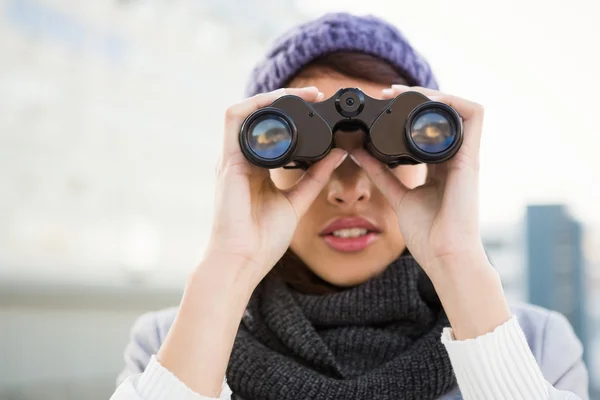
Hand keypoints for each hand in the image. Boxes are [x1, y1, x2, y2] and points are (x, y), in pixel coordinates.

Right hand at [205, 87, 346, 288]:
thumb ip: (314, 177)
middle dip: (286, 98)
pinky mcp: (228, 160)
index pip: (272, 130)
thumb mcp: (297, 201)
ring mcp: (232, 158)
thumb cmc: (264, 239)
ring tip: (301, 93)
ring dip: (272, 96)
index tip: (320, 106)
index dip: (293, 113)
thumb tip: (337, 154)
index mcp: (257, 168)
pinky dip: (255, 105)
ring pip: (245, 111)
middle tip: (315, 92)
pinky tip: (278, 101)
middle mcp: (242, 159)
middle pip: (259, 116)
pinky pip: (234, 119)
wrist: (244, 260)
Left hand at [352, 85, 510, 338]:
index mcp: (438, 166)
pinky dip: (452, 101)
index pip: (427, 128)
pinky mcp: (471, 157)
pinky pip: (474, 116)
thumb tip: (358, 152)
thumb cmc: (428, 233)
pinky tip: (426, 99)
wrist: (445, 255)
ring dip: (431, 93)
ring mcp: (465, 156)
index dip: (407, 110)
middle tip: (386, 92)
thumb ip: (381, 174)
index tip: (381, 103)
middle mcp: (454, 156)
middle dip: (415, 96)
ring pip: (458, 108)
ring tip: (401, 93)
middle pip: (441, 114)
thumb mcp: (398, 196)